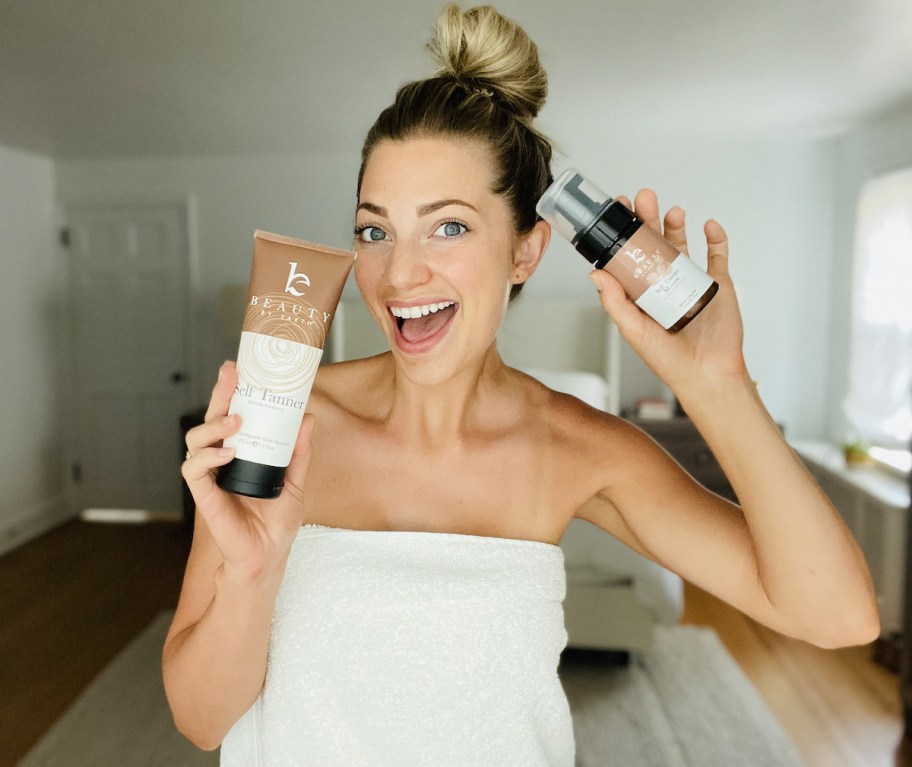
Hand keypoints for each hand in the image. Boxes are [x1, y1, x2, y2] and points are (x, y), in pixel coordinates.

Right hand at [181, 361, 313, 580]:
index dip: (233, 392)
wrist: (268, 554)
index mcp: (241, 451)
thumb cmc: (276, 520)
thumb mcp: (294, 479)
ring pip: (195, 439)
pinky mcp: (203, 495)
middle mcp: (221, 459)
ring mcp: (210, 475)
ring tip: (236, 420)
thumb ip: (298, 451)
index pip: (232, 414)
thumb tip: (306, 418)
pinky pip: (193, 469)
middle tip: (232, 373)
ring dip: (213, 424)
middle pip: (212, 418)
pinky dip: (207, 457)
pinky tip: (226, 452)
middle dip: (220, 393)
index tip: (241, 369)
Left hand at [588, 189, 749, 395]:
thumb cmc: (667, 359)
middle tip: (643, 197)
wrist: (707, 374)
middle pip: (654, 243)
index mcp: (640, 292)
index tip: (616, 211)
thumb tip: (595, 273)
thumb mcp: (634, 330)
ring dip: (677, 225)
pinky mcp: (718, 284)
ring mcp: (691, 281)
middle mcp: (663, 283)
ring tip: (672, 211)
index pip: (628, 255)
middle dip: (648, 219)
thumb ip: (615, 302)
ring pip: (682, 244)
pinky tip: (708, 226)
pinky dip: (716, 239)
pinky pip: (718, 256)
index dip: (622, 233)